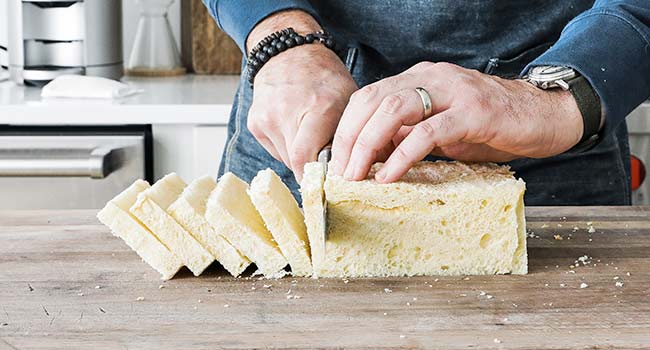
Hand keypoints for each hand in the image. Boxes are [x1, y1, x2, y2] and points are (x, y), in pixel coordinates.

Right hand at [246, 11, 356, 180]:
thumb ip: (351, 136)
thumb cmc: (325, 79)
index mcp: (317, 108)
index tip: (330, 183)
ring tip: (310, 138)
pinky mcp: (254, 122)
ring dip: (300, 158)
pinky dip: (287, 148)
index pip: (307, 160)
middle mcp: (287, 113)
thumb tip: (357, 170)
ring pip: (285, 159)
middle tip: (325, 165)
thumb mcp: (349, 101)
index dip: (319, 177)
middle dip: (312, 169)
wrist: (291, 54)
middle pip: (296, 163)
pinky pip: (274, 150)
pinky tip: (294, 130)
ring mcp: (267, 118)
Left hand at [330, 62, 583, 182]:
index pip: (368, 97)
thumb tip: (374, 156)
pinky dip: (402, 155)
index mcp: (420, 79)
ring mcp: (453, 92)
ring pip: (393, 109)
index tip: (336, 162)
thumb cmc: (492, 125)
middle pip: (373, 100)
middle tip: (341, 174)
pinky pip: (427, 132)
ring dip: (368, 145)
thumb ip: (409, 134)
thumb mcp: (442, 129)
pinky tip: (389, 175)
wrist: (545, 115)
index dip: (347, 129)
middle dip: (349, 138)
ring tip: (357, 176)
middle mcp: (432, 78)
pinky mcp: (474, 112)